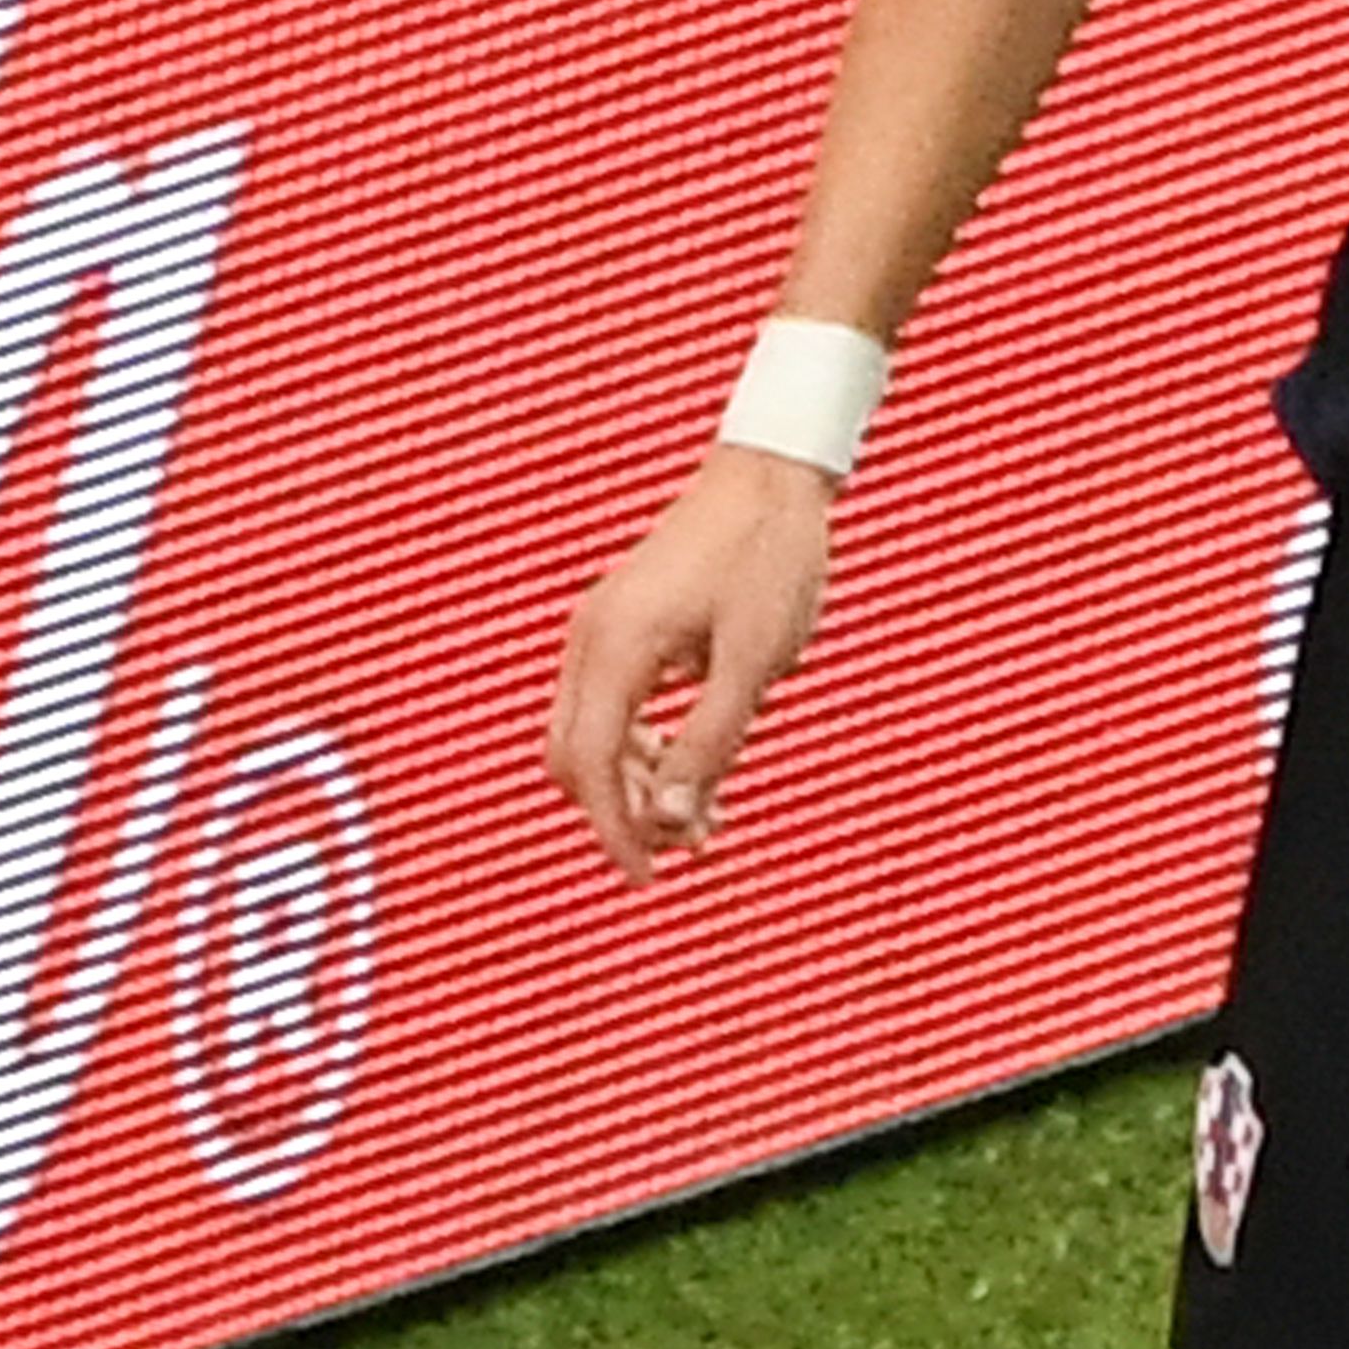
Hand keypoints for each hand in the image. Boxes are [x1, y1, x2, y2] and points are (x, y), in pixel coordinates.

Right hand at [545, 445, 839, 872]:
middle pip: (575, 758)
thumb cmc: (772, 560)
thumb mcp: (754, 663)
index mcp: (616, 649)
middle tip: (689, 847)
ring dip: (636, 779)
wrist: (772, 470)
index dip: (616, 832)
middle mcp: (591, 638)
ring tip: (706, 811)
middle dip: (623, 812)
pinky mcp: (621, 617)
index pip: (591, 769)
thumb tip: (671, 824)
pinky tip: (693, 758)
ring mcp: (601, 624)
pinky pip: (610, 700)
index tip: (652, 878)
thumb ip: (710, 745)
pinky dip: (640, 741)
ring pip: (591, 732)